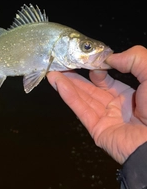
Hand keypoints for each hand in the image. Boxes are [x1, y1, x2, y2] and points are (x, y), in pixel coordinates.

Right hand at [47, 46, 146, 163]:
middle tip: (62, 64)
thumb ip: (134, 59)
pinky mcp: (97, 129)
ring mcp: (105, 118)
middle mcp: (115, 105)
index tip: (89, 60)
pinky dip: (68, 96)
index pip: (106, 80)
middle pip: (90, 88)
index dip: (96, 69)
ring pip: (82, 97)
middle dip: (75, 76)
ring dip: (67, 84)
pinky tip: (58, 83)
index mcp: (129, 94)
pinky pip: (81, 109)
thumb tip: (109, 58)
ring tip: (53, 72)